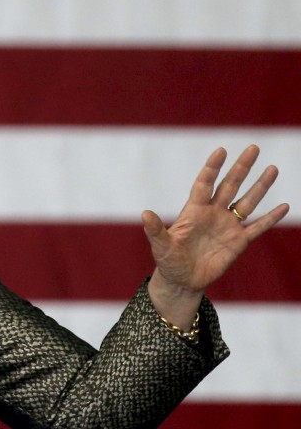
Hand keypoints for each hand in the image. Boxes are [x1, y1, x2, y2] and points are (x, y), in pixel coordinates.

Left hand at [143, 145, 288, 303]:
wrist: (182, 280)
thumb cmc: (168, 261)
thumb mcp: (161, 245)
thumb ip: (155, 230)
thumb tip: (145, 213)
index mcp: (194, 211)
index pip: (204, 184)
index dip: (212, 168)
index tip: (221, 150)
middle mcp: (213, 213)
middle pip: (230, 185)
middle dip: (241, 168)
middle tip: (253, 148)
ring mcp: (227, 226)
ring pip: (247, 202)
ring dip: (260, 186)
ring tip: (272, 168)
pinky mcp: (238, 242)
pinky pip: (257, 227)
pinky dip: (271, 218)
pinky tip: (284, 206)